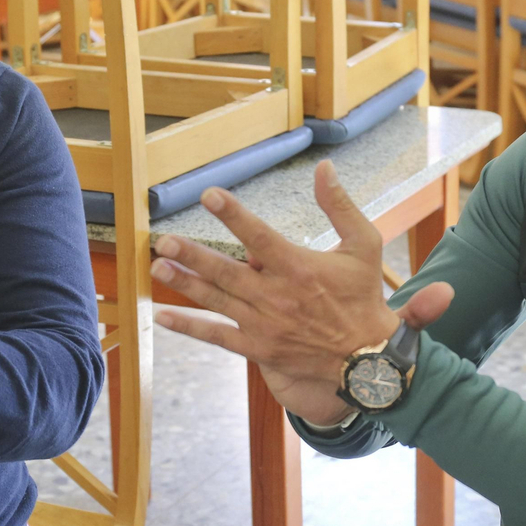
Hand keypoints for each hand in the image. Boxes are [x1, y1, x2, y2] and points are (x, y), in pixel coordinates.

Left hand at [150, 161, 453, 425]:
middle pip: (226, 271)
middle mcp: (276, 296)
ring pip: (216, 301)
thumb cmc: (364, 297)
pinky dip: (189, 327)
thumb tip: (324, 168)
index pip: (258, 236)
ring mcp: (264, 324)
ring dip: (185, 284)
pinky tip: (163, 316)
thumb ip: (340, 206)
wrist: (367, 358)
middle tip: (164, 241)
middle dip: (193, 255)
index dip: (232, 214)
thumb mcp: (364, 245)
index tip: (208, 195)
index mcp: (298, 267)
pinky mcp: (258, 347)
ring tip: (157, 268)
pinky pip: (217, 337)